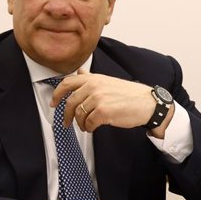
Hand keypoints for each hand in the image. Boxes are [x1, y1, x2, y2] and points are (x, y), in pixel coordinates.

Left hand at [51, 69, 173, 134]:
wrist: (147, 104)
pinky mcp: (103, 112)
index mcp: (94, 78)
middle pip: (70, 102)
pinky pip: (88, 123)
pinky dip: (88, 128)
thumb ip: (91, 78)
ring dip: (80, 123)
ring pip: (78, 114)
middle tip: (67, 123)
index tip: (53, 102)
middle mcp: (94, 86)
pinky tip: (93, 127)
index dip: (56, 94)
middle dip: (66, 115)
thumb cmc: (130, 94)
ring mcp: (98, 99)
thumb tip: (79, 71)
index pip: (67, 83)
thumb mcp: (108, 81)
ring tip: (86, 126)